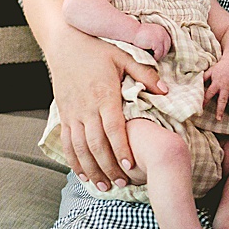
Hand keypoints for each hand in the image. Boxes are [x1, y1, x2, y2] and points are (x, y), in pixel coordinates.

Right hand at [51, 33, 166, 191]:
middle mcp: (86, 108)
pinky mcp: (63, 115)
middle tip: (122, 183)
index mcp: (104, 95)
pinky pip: (67, 143)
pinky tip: (83, 175)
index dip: (121, 149)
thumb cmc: (98, 48)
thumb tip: (165, 90)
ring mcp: (72, 113)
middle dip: (109, 167)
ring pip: (80, 148)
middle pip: (96, 145)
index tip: (131, 165)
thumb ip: (145, 74)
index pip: (113, 129)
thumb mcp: (124, 56)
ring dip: (92, 169)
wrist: (65, 42)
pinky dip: (74, 161)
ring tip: (105, 186)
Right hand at [131, 23, 171, 59]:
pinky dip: (155, 57)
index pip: (167, 42)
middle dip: (161, 54)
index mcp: (162, 30)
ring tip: (152, 58)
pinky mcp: (158, 43)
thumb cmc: (137, 35)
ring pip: (164, 52)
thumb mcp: (150, 35)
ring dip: (158, 56)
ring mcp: (161, 37)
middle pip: (167, 47)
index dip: (162, 49)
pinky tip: (150, 57)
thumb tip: (161, 52)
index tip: (157, 54)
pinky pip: (159, 54)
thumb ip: (156, 40)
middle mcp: (163, 33)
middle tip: (155, 58)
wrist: (131, 32)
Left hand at [203, 60, 228, 121]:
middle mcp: (226, 87)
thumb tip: (195, 84)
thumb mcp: (211, 70)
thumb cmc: (221, 67)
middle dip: (221, 109)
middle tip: (219, 119)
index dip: (204, 100)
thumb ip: (203, 78)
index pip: (209, 93)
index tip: (201, 109)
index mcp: (217, 83)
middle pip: (223, 100)